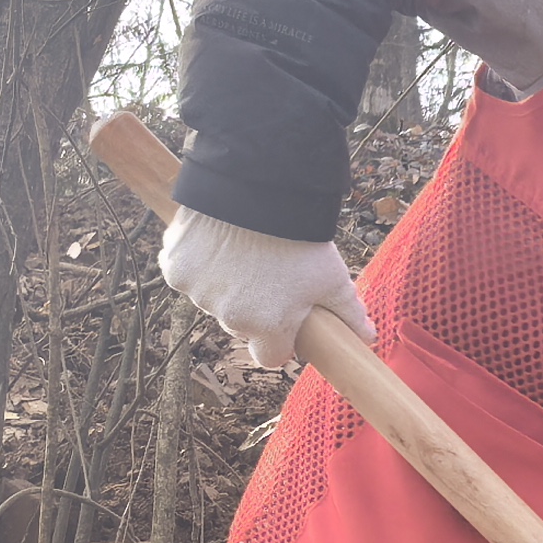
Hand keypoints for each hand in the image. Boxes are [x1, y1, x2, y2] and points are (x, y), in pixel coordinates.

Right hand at [160, 206, 372, 368]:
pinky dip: (199, 261)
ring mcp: (198, 292)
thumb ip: (348, 313)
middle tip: (270, 271)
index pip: (271, 356)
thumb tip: (367, 338)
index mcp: (267, 326)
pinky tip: (218, 239)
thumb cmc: (301, 236)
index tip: (286, 316)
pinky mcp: (175, 266)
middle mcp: (228, 317)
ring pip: (212, 297)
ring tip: (245, 249)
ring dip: (224, 281)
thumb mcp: (333, 277)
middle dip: (253, 306)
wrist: (258, 186)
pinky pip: (187, 272)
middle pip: (240, 325)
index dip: (281, 339)